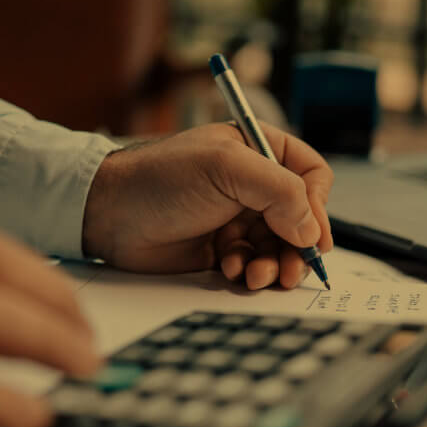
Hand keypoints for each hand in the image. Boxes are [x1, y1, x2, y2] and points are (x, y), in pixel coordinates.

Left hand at [82, 122, 333, 289]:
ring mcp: (236, 217)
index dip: (318, 206)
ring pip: (278, 247)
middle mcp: (252, 184)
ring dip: (274, 264)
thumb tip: (311, 231)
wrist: (108, 213)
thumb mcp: (226, 169)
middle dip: (297, 247)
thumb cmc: (161, 178)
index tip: (314, 237)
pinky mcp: (220, 248)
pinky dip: (247, 271)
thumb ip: (279, 191)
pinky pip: (252, 264)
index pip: (311, 175)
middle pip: (300, 219)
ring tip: (256, 275)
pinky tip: (228, 269)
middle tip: (291, 271)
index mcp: (258, 150)